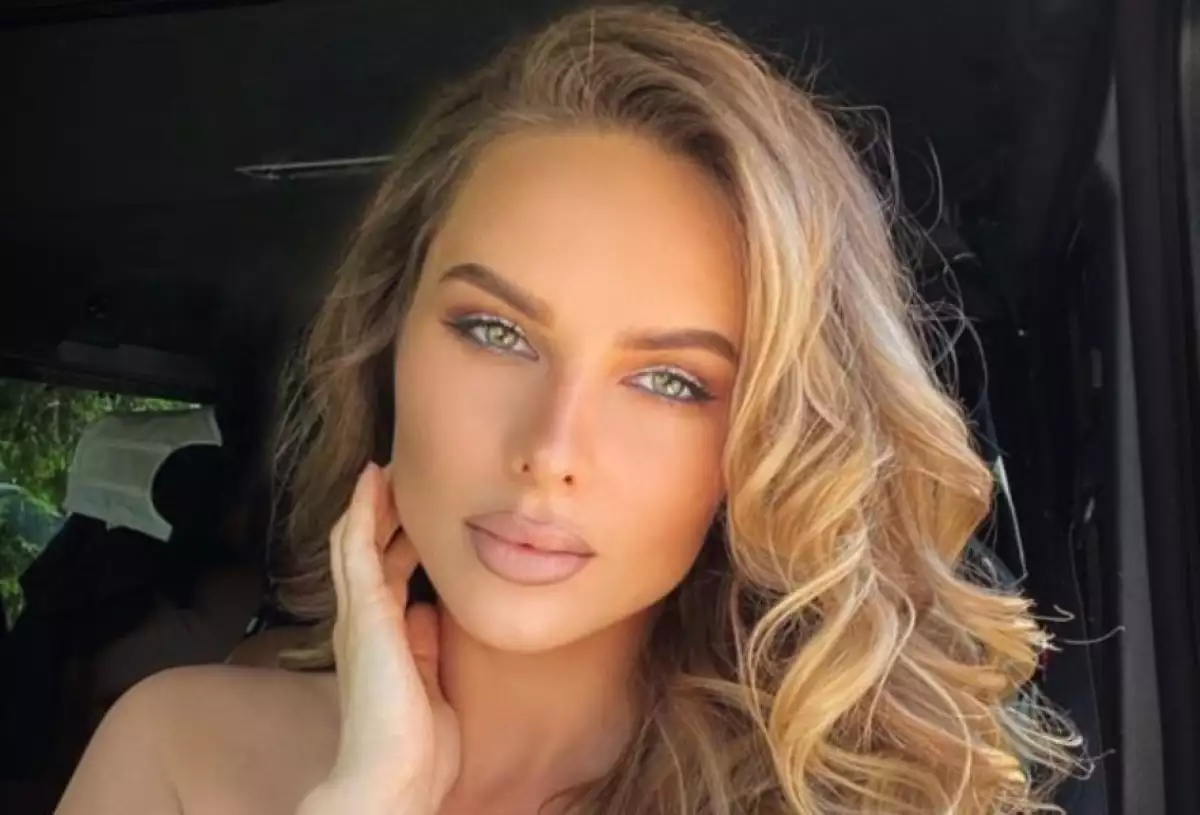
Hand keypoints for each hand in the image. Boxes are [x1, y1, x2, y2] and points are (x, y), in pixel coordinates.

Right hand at [299, 463, 459, 814]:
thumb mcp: (429, 679)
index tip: (416, 506)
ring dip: (370, 501)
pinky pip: (357, 551)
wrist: (396, 777)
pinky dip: (362, 513)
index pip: (384, 572)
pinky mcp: (365, 614)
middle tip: (400, 471)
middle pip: (366, 550)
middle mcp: (364, 621)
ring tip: (384, 463)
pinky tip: (372, 482)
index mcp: (381, 637)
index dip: (397, 536)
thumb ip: (427, 645)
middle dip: (382, 511)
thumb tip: (432, 613)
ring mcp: (360, 616)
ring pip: (357, 541)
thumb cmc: (415, 742)